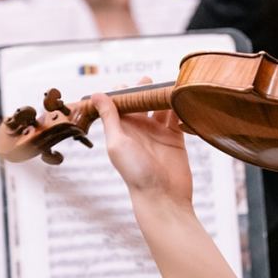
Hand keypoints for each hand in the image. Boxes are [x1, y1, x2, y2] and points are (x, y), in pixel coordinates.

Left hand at [91, 88, 192, 205]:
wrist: (163, 196)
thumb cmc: (136, 173)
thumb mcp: (117, 142)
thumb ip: (109, 117)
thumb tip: (97, 94)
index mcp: (122, 129)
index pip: (119, 103)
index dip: (122, 91)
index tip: (126, 81)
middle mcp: (139, 129)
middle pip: (141, 102)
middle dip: (144, 89)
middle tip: (148, 80)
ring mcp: (158, 133)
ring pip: (160, 106)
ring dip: (162, 96)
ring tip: (167, 85)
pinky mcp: (175, 138)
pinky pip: (177, 117)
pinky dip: (179, 107)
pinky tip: (181, 98)